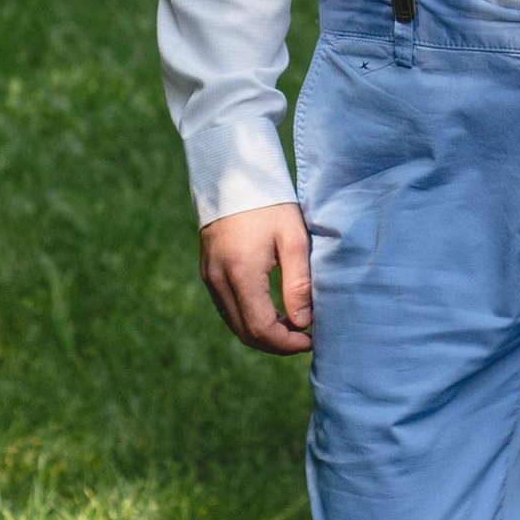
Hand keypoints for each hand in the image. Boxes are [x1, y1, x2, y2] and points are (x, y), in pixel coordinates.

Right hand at [199, 202, 312, 354]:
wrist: (234, 175)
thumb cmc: (271, 204)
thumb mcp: (293, 239)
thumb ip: (298, 282)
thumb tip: (304, 323)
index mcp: (241, 273)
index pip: (261, 328)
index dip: (286, 343)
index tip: (311, 340)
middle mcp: (218, 280)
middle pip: (245, 333)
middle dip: (277, 343)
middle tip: (306, 337)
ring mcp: (209, 278)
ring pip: (235, 325)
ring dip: (263, 333)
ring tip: (294, 326)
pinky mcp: (208, 273)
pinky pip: (228, 309)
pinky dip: (250, 320)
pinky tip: (274, 312)